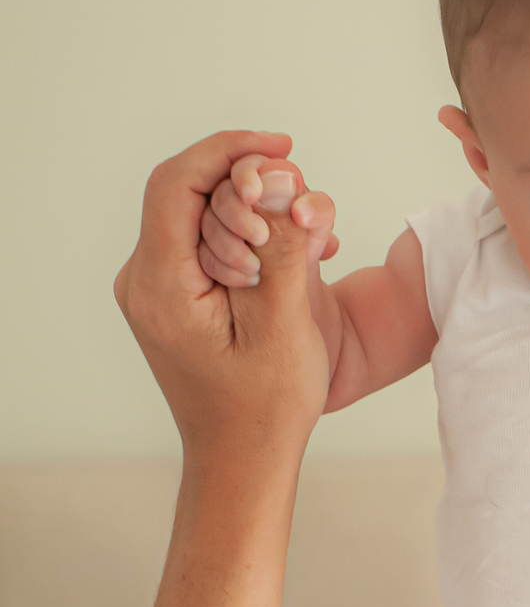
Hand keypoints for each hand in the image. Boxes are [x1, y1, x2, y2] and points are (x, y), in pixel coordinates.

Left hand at [115, 133, 330, 463]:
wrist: (244, 459)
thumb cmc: (266, 408)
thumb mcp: (285, 324)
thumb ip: (281, 248)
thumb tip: (281, 180)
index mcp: (161, 287)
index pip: (176, 183)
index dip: (229, 151)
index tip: (281, 147)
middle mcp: (146, 281)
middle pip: (188, 192)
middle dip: (251, 186)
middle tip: (304, 206)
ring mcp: (156, 288)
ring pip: (201, 214)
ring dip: (257, 214)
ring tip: (307, 245)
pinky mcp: (176, 296)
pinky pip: (207, 242)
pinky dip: (251, 238)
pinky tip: (292, 259)